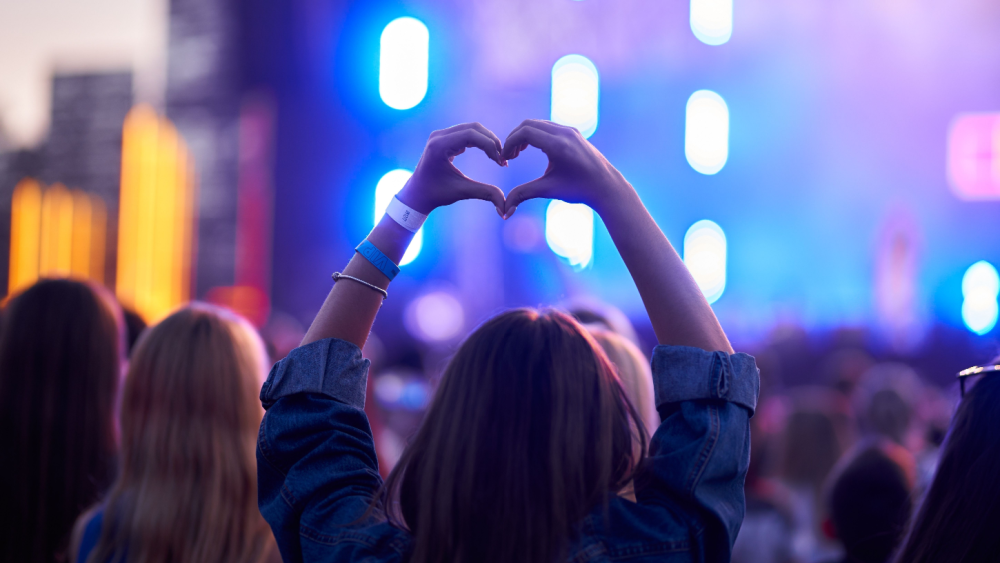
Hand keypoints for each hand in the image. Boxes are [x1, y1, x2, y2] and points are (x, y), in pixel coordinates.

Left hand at [396, 123, 506, 215]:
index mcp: (439, 146)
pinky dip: (479, 141)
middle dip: (491, 141)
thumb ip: (484, 193)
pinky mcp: (443, 138)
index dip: (490, 146)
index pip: (471, 135)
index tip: (501, 162)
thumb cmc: (436, 194)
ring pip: (471, 128)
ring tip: (497, 157)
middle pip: (473, 128)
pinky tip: (487, 154)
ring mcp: (440, 135)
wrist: (417, 194)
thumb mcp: (461, 192)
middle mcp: (439, 136)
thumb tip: (504, 207)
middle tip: (502, 158)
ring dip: (486, 140)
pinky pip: (465, 133)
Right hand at [500, 119, 632, 217]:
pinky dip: (536, 134)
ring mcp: (570, 131)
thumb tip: (504, 210)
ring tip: (517, 154)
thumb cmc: (579, 190)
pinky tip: (532, 150)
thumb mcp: (548, 190)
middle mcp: (564, 133)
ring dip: (524, 135)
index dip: (509, 143)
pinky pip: (548, 127)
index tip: (504, 158)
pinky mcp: (573, 133)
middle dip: (514, 138)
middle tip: (508, 156)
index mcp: (558, 144)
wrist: (606, 187)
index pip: (525, 132)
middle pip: (529, 124)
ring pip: (538, 124)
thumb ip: (523, 194)